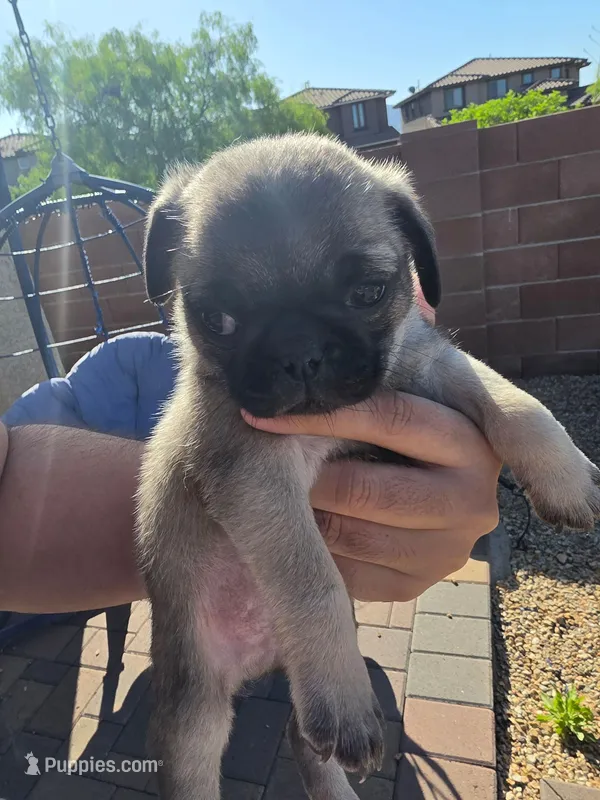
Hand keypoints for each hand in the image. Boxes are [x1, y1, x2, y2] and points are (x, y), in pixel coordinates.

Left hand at [243, 392, 500, 601]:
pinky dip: (317, 553)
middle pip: (367, 490)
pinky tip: (301, 528)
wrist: (431, 482)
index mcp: (472, 441)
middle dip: (309, 476)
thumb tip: (290, 373)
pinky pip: (352, 576)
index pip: (390, 420)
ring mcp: (450, 550)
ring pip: (353, 536)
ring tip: (276, 493)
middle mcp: (474, 500)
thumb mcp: (405, 394)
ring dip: (306, 515)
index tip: (262, 412)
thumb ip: (370, 384)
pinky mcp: (419, 585)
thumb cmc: (400, 426)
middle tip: (264, 463)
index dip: (322, 416)